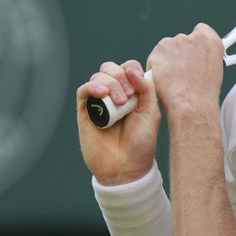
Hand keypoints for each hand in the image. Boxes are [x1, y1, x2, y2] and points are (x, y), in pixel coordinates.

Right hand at [76, 60, 160, 185]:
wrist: (126, 167)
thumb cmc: (141, 143)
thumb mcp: (152, 113)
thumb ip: (146, 88)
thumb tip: (131, 70)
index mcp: (132, 93)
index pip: (128, 67)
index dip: (132, 71)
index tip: (138, 88)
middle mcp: (114, 95)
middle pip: (111, 68)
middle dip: (119, 76)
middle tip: (128, 97)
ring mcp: (99, 102)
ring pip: (98, 77)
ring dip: (110, 84)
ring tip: (120, 103)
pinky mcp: (85, 112)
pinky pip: (83, 91)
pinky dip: (92, 87)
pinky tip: (102, 94)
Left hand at [147, 23, 224, 116]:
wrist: (191, 103)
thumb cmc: (203, 94)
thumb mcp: (214, 70)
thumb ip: (204, 57)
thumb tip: (197, 59)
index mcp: (211, 41)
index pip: (201, 30)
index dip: (194, 43)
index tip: (191, 52)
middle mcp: (194, 37)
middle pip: (181, 41)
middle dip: (178, 54)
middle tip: (181, 73)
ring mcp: (176, 42)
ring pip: (166, 49)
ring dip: (167, 60)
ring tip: (173, 80)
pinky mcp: (160, 49)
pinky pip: (155, 57)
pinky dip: (156, 66)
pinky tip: (163, 79)